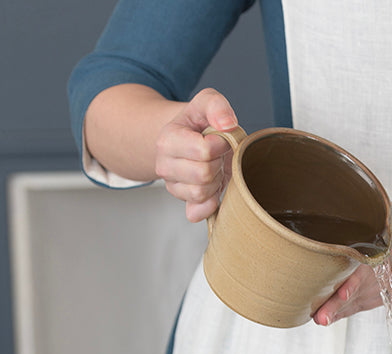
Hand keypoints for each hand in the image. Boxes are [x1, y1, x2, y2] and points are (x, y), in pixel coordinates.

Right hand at [153, 88, 238, 222]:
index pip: (202, 151)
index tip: (220, 137)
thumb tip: (227, 124)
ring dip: (216, 180)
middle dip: (217, 163)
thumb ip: (216, 105)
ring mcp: (172, 186)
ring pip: (202, 193)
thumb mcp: (206, 102)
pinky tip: (214, 189)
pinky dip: (210, 204)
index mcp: (168, 139)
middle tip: (217, 154)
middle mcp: (164, 165)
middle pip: (203, 174)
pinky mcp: (184, 203)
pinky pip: (197, 213)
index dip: (220, 144)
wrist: (190, 138)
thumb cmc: (200, 123)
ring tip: (214, 166)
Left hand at [312, 203, 391, 325]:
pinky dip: (346, 310)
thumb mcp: (391, 213)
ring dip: (338, 311)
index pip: (363, 268)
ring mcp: (385, 287)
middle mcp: (382, 272)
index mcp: (383, 252)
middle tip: (319, 316)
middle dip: (337, 302)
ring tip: (320, 319)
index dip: (351, 281)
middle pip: (356, 290)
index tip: (341, 291)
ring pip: (357, 302)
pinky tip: (330, 316)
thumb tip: (334, 205)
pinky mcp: (387, 294)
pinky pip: (363, 305)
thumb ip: (364, 213)